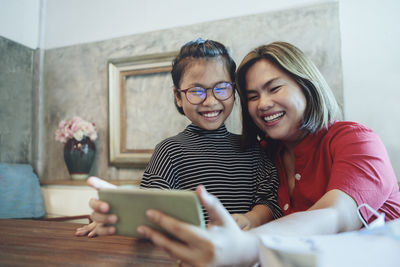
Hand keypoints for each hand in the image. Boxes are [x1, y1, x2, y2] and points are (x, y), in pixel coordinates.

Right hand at [75, 177, 117, 236]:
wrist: (134, 206)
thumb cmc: (121, 196)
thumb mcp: (114, 190)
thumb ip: (101, 185)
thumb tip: (88, 179)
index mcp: (99, 203)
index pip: (93, 204)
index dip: (98, 205)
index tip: (107, 207)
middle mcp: (99, 213)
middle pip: (95, 216)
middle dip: (104, 218)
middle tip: (115, 218)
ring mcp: (103, 222)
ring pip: (97, 227)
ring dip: (104, 229)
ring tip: (114, 228)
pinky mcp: (109, 229)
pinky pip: (102, 233)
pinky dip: (103, 233)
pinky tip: (109, 232)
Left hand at [136, 185, 259, 266]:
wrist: (242, 255)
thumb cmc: (230, 232)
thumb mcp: (223, 216)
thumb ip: (210, 202)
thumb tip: (199, 188)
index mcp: (208, 242)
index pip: (180, 230)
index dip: (163, 221)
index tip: (150, 212)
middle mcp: (202, 257)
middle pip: (170, 246)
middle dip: (153, 236)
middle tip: (140, 226)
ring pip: (172, 254)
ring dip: (159, 243)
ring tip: (146, 231)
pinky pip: (177, 259)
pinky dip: (168, 249)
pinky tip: (159, 239)